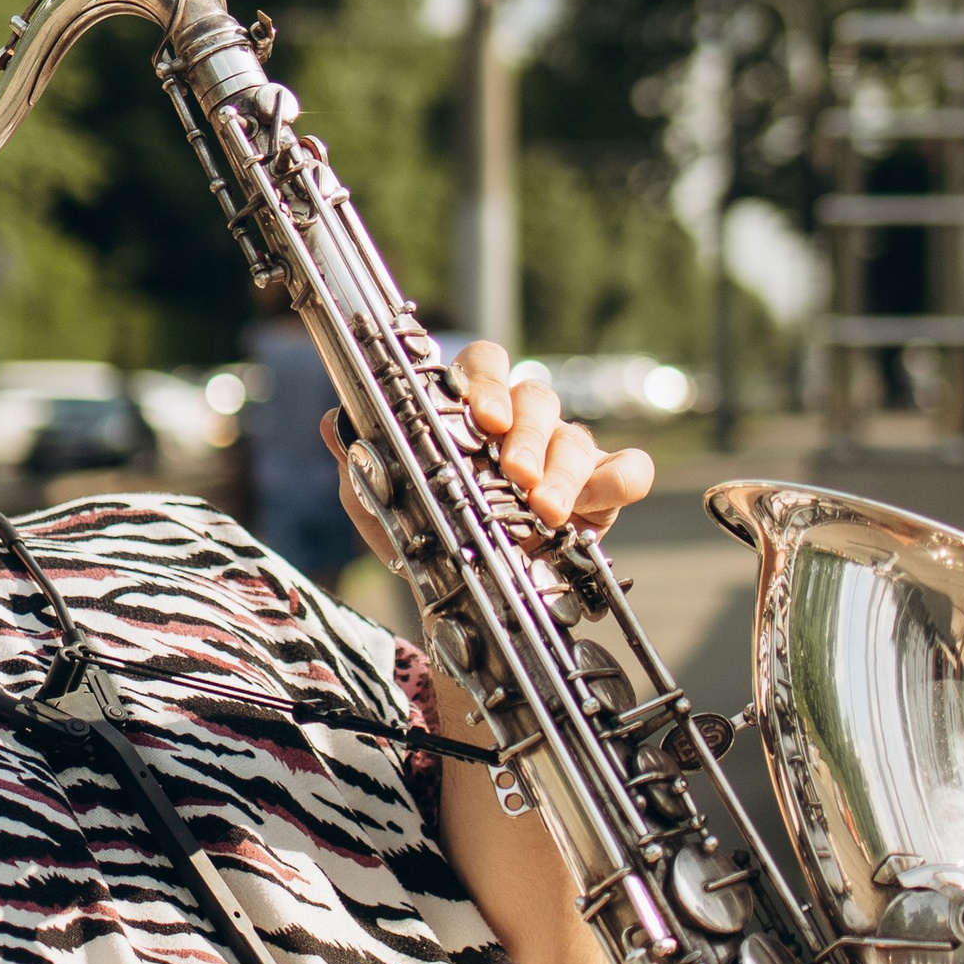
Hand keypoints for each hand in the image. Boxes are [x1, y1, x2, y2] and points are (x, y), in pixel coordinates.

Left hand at [323, 340, 653, 559]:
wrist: (466, 599)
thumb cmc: (431, 535)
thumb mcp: (383, 506)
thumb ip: (360, 467)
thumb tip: (334, 426)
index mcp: (473, 412)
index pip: (485, 363)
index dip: (487, 381)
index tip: (483, 417)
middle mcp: (523, 423)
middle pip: (536, 396)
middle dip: (525, 434)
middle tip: (514, 474)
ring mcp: (565, 454)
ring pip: (576, 437)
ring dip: (562, 472)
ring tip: (544, 511)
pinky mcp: (603, 492)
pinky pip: (629, 471)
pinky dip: (618, 482)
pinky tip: (594, 510)